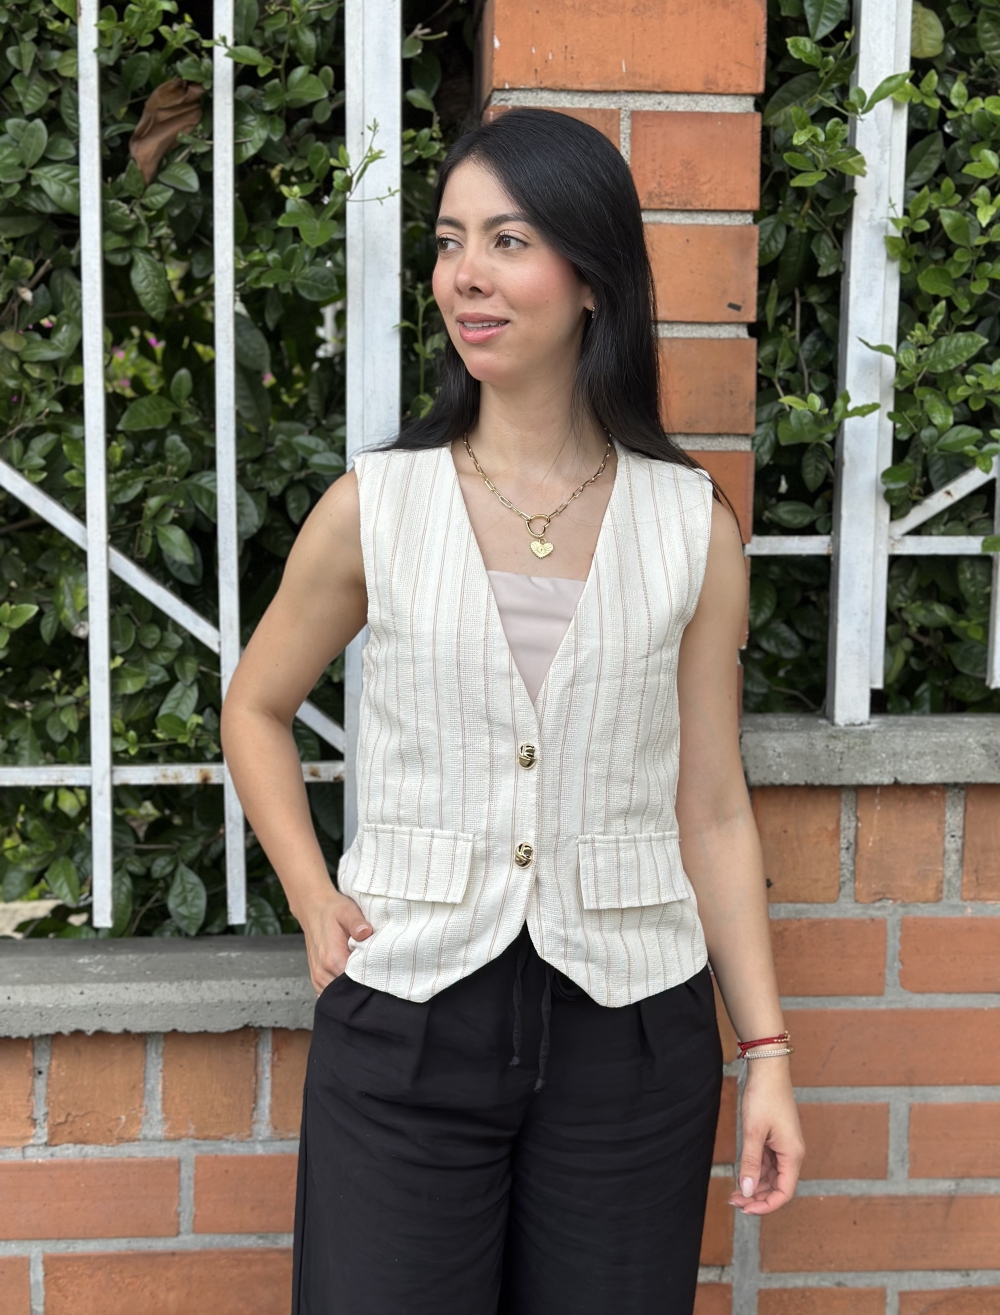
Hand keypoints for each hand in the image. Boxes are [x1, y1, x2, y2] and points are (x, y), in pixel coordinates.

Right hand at [296, 889, 372, 994]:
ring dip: (352, 989)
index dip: (371, 979)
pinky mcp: (317, 979)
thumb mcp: (347, 911)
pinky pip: (330, 993)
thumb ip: (357, 923)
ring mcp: (318, 978)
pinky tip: (351, 977)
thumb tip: (366, 933)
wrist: (313, 908)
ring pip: (339, 995)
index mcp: (332, 959)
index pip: (357, 983)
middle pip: (349, 992)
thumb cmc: (332, 910)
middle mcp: (323, 973)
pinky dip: (342, 990)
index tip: (381, 972)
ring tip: (363, 974)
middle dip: (363, 986)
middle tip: (376, 973)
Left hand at [727, 1059, 804, 1214]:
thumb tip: (747, 1191)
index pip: (784, 1193)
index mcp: (792, 1155)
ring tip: (734, 1191)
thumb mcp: (753, 1132)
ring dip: (755, 1185)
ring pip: (772, 1176)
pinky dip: (755, 1170)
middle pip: (778, 1186)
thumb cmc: (763, 1097)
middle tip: (733, 1200)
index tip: (745, 1208)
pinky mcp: (776, 1137)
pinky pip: (767, 1162)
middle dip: (757, 1197)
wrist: (768, 1069)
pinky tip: (740, 1173)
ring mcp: (784, 1145)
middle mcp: (791, 1153)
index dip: (766, 1205)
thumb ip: (750, 1163)